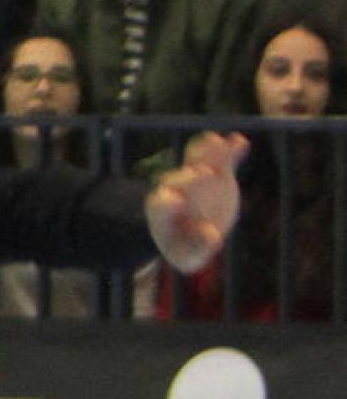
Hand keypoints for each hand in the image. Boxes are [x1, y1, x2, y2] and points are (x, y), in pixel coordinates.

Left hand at [146, 133, 247, 274]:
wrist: (190, 230)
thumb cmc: (185, 246)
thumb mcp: (189, 257)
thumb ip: (199, 247)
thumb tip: (212, 234)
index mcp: (164, 214)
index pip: (160, 206)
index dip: (166, 203)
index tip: (175, 199)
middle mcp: (176, 191)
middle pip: (176, 180)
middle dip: (188, 177)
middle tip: (202, 172)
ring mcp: (195, 179)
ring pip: (196, 162)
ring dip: (206, 152)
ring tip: (217, 142)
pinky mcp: (216, 173)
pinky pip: (220, 158)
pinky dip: (228, 150)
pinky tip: (239, 141)